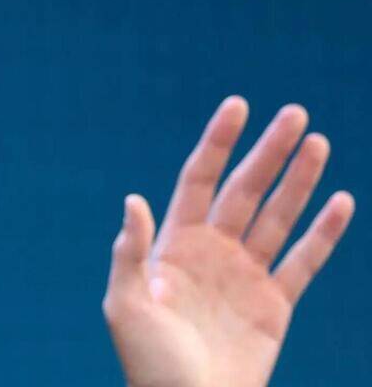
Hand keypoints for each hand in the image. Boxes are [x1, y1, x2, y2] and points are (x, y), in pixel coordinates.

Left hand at [102, 96, 354, 386]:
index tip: (238, 106)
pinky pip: (303, 260)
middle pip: (244, 190)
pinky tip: (341, 201)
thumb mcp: (126, 307)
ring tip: (319, 142)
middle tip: (296, 114)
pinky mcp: (274, 304)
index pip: (198, 180)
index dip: (218, 144)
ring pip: (277, 216)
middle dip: (268, 152)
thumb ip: (130, 254)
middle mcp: (211, 252)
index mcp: (173, 245)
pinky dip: (324, 232)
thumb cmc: (149, 363)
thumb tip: (134, 199)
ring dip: (298, 180)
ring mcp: (244, 275)